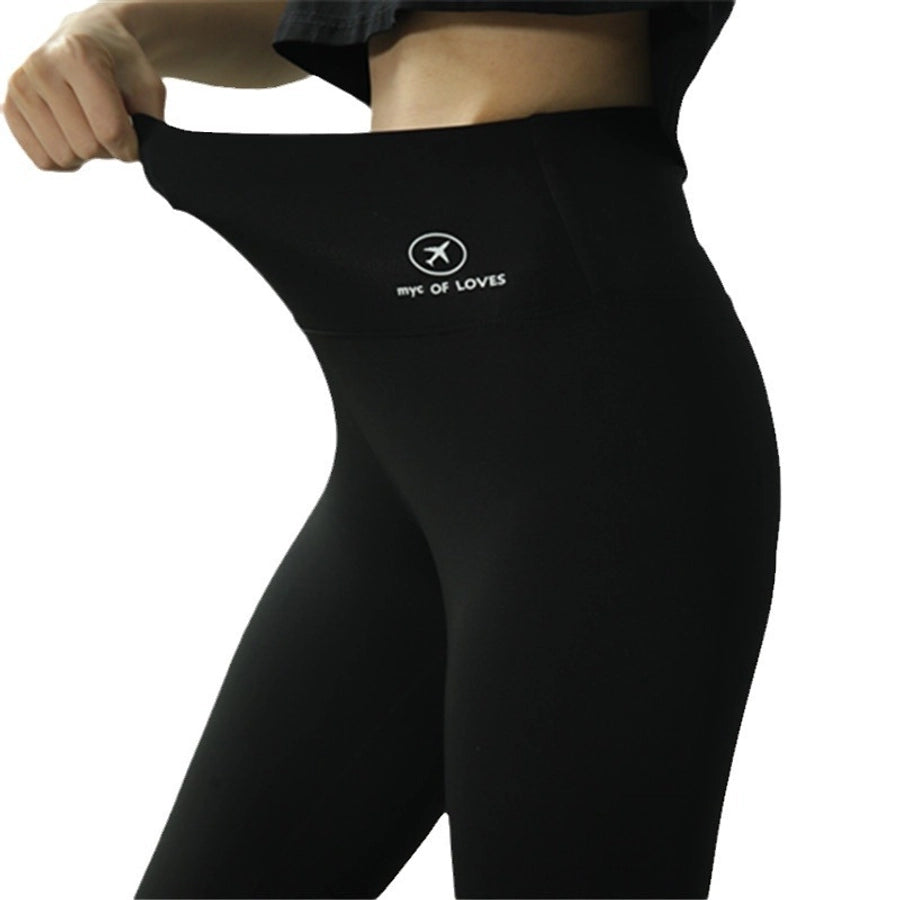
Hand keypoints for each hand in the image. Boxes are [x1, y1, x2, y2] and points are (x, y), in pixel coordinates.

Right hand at [2, 4, 166, 170]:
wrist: (90, 40)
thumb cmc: (123, 66)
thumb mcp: (150, 86)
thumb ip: (151, 122)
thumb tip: (136, 157)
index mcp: (78, 56)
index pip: (109, 131)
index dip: (130, 146)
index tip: (135, 136)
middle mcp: (42, 67)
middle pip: (86, 148)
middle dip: (109, 149)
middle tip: (111, 127)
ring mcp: (21, 86)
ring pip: (63, 157)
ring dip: (86, 154)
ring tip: (90, 127)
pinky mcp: (10, 107)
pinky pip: (43, 160)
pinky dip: (65, 158)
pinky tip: (72, 135)